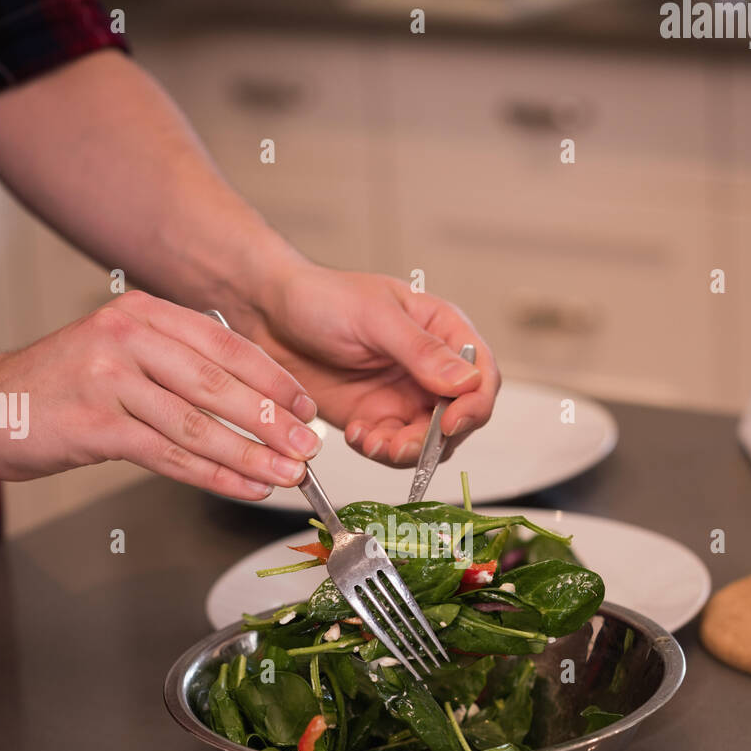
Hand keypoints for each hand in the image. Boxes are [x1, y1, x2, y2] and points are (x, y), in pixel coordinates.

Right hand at [0, 290, 319, 496]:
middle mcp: (127, 336)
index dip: (273, 379)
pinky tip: (243, 486)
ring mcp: (109, 378)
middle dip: (271, 422)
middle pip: (218, 384)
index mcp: (142, 313)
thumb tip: (248, 396)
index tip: (306, 407)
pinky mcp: (95, 423)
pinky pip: (168, 454)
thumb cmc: (60, 387)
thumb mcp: (119, 353)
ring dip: (249, 455)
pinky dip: (213, 475)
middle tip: (307, 447)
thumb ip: (175, 363)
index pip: (226, 345)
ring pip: (198, 424)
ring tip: (285, 475)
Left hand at [242, 261, 499, 466]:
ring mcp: (405, 397)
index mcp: (443, 331)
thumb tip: (466, 381)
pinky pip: (392, 448)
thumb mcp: (373, 317)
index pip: (482, 376)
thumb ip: (420, 351)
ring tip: (371, 441)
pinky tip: (355, 434)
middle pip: (460, 418)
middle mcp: (431, 369)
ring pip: (428, 442)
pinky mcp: (376, 418)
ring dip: (405, 451)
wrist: (268, 316)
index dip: (474, 405)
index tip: (450, 423)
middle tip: (400, 445)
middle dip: (434, 439)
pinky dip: (378, 450)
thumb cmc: (321, 298)